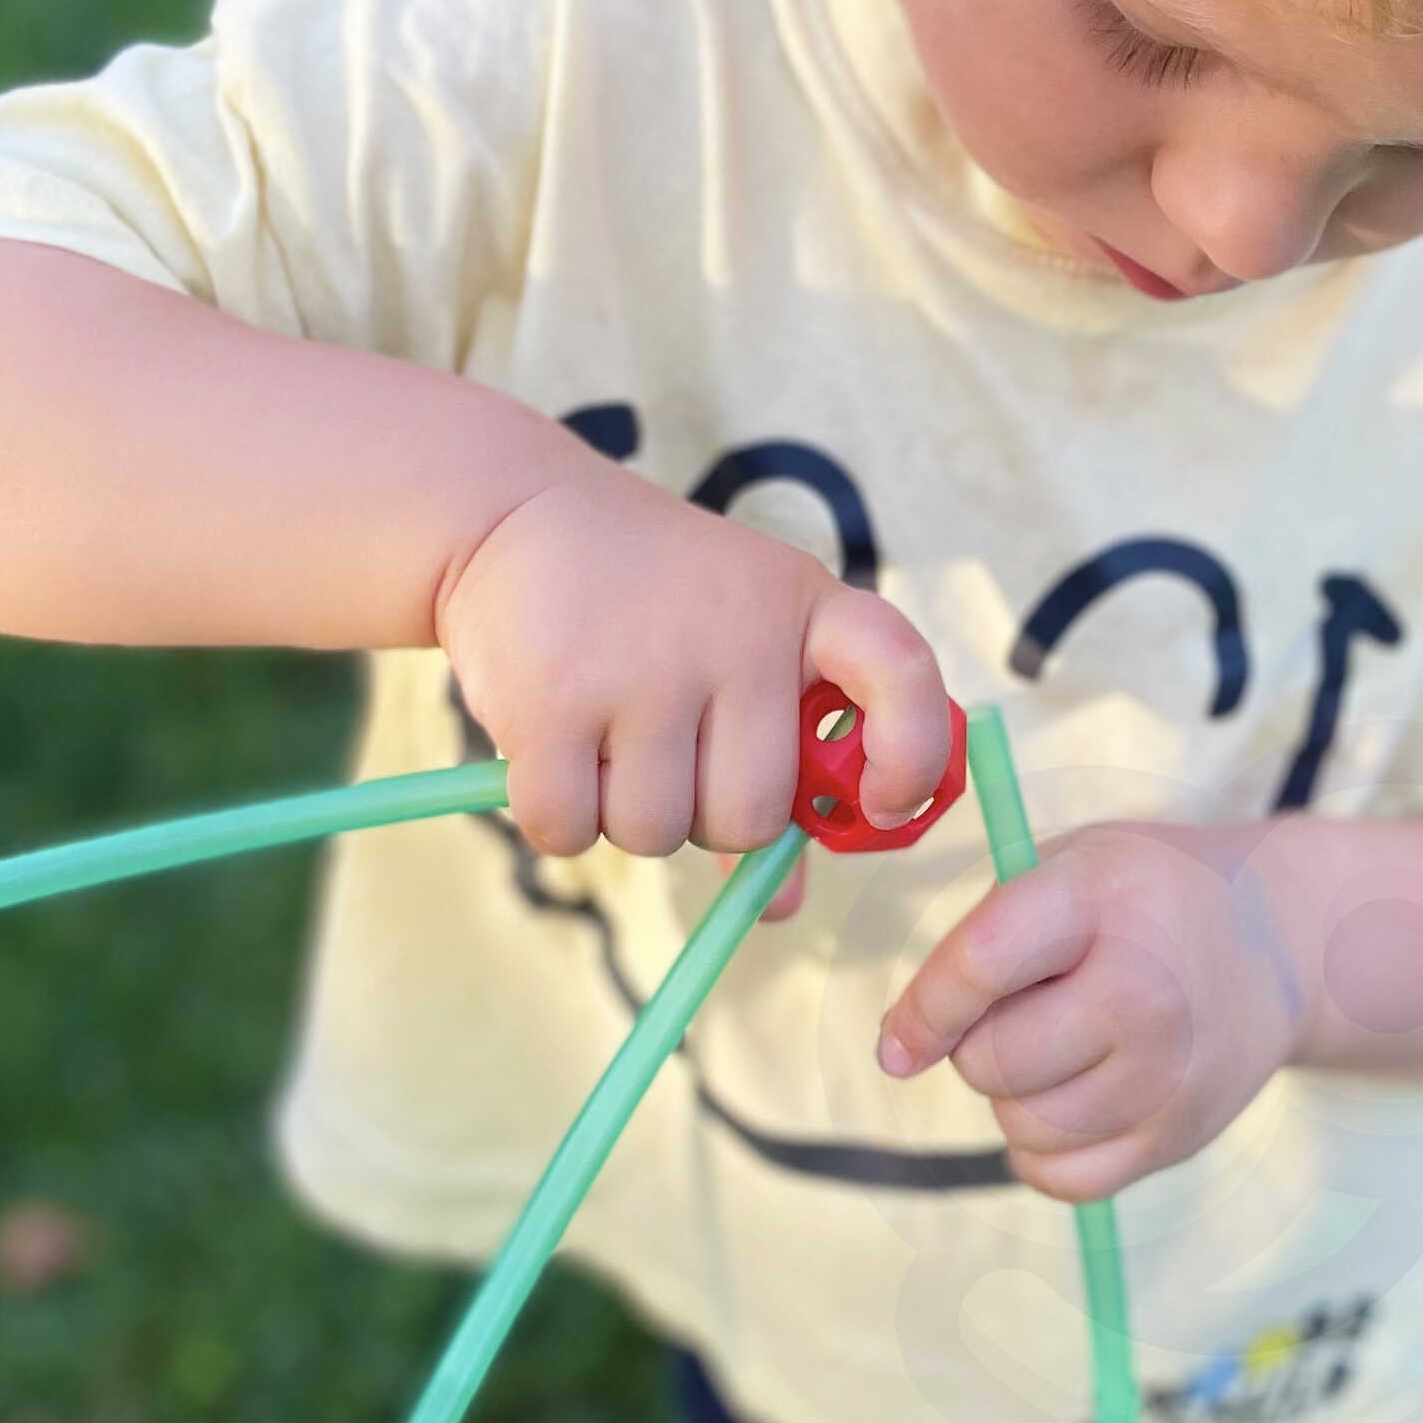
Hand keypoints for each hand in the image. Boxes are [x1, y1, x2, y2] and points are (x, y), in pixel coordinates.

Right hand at [435, 452, 950, 861]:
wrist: (512, 515)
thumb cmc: (647, 602)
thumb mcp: (736, 647)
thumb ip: (776, 769)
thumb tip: (782, 907)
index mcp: (806, 607)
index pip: (902, 674)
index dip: (910, 755)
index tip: (883, 802)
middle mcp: (737, 633)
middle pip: (749, 815)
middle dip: (703, 814)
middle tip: (668, 749)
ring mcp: (645, 667)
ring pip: (657, 833)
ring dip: (624, 814)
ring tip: (604, 733)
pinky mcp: (554, 701)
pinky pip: (571, 830)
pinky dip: (556, 817)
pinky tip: (551, 749)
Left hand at [875, 823, 1303, 1200]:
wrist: (1280, 940)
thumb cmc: (1144, 900)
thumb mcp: (1070, 869)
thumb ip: (982, 938)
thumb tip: (901, 1049)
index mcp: (1101, 899)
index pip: (981, 966)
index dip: (924, 1012)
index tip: (898, 1045)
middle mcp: (1143, 990)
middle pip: (993, 1062)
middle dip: (979, 1044)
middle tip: (1028, 1010)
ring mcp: (1168, 1072)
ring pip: (1021, 1125)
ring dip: (1014, 1096)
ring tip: (1062, 1047)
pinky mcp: (1179, 1135)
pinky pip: (1061, 1176)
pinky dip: (1044, 1149)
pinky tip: (1073, 1099)